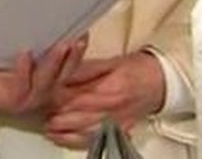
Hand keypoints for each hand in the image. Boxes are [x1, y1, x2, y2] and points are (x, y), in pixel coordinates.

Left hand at [0, 37, 86, 114]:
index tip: (85, 31)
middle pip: (66, 74)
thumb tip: (44, 1)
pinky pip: (21, 86)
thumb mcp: (13, 43)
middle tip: (80, 37)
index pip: (70, 64)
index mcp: (47, 76)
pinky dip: (25, 69)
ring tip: (62, 44)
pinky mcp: (10, 102)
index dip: (80, 50)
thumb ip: (30, 32)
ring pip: (47, 81)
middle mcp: (41, 89)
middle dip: (75, 56)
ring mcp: (28, 97)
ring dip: (55, 62)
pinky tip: (25, 53)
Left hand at [44, 52, 165, 148]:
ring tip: (47, 126)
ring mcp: (114, 122)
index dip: (54, 95)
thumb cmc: (137, 69)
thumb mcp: (111, 61)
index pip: (73, 94)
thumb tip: (62, 72)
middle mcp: (110, 109)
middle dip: (55, 114)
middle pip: (74, 115)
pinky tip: (60, 138)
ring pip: (80, 131)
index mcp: (108, 88)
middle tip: (39, 110)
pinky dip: (73, 141)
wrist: (162, 83)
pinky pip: (92, 140)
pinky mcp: (117, 131)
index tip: (41, 93)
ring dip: (61, 130)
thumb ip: (86, 68)